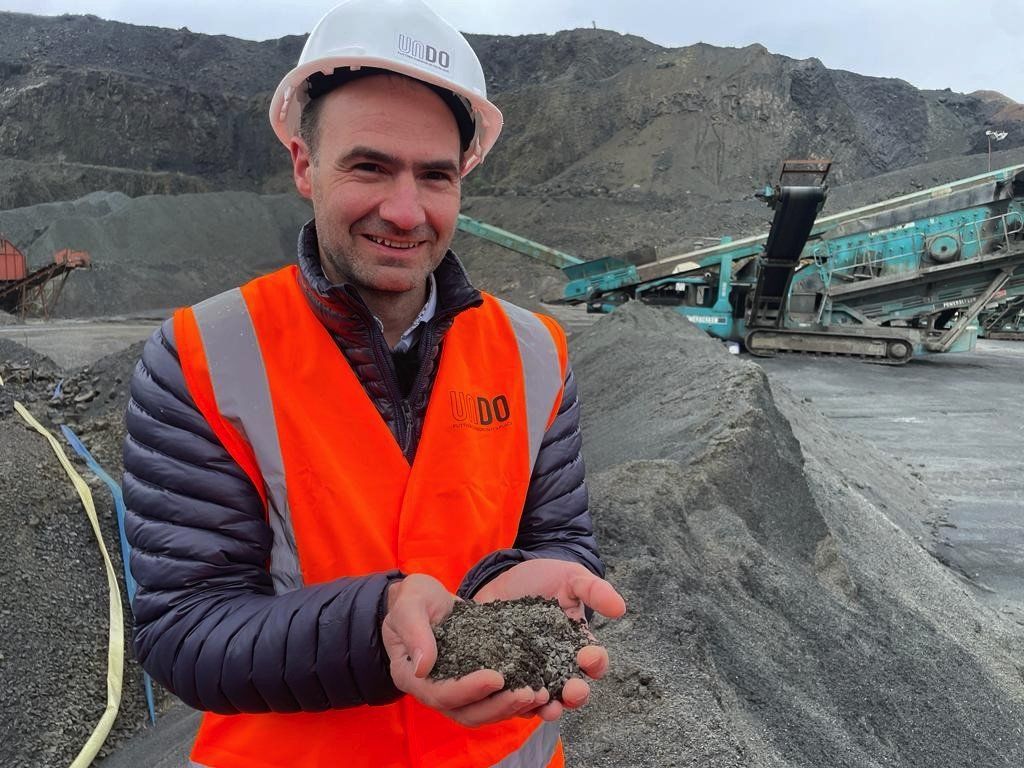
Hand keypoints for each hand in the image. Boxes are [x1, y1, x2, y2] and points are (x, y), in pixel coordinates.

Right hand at [381, 573, 548, 726]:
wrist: (427, 598)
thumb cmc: (414, 599)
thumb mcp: (410, 604)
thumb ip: (414, 631)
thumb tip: (424, 667)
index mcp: (412, 678)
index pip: (440, 694)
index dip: (468, 690)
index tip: (496, 677)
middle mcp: (434, 691)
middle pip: (467, 713)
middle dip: (498, 706)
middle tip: (528, 693)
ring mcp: (457, 690)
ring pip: (485, 711)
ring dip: (512, 707)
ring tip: (540, 695)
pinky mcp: (476, 682)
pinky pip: (496, 698)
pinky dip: (517, 699)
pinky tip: (541, 690)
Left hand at [473, 559, 626, 720]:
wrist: (504, 575)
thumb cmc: (543, 577)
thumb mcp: (571, 577)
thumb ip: (594, 590)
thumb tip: (620, 608)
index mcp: (577, 645)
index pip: (594, 662)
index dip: (595, 664)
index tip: (588, 656)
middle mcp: (557, 664)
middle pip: (572, 691)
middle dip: (575, 695)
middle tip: (572, 691)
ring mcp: (530, 671)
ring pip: (543, 700)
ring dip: (547, 707)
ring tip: (546, 706)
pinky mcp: (504, 673)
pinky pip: (510, 695)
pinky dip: (513, 701)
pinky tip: (511, 696)